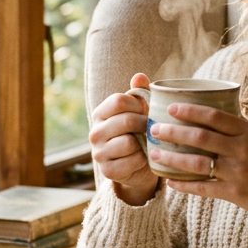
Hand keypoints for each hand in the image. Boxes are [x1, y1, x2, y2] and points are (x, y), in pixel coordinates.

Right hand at [89, 73, 159, 205]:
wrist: (136, 167)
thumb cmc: (138, 133)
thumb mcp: (139, 111)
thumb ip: (139, 93)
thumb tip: (139, 76)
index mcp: (100, 114)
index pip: (119, 100)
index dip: (138, 104)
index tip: (146, 111)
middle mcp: (94, 132)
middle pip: (126, 120)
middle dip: (145, 124)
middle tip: (153, 129)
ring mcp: (98, 153)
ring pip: (129, 142)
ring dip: (144, 144)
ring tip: (147, 144)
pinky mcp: (107, 171)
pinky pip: (132, 161)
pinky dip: (142, 160)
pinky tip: (143, 159)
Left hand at [149, 101, 247, 212]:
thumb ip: (233, 126)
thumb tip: (202, 111)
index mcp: (247, 132)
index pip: (214, 117)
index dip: (190, 111)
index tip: (171, 108)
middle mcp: (241, 150)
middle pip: (201, 138)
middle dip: (174, 132)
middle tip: (154, 129)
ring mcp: (237, 172)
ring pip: (197, 163)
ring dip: (172, 158)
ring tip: (155, 153)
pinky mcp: (234, 193)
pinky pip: (203, 188)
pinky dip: (184, 185)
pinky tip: (169, 181)